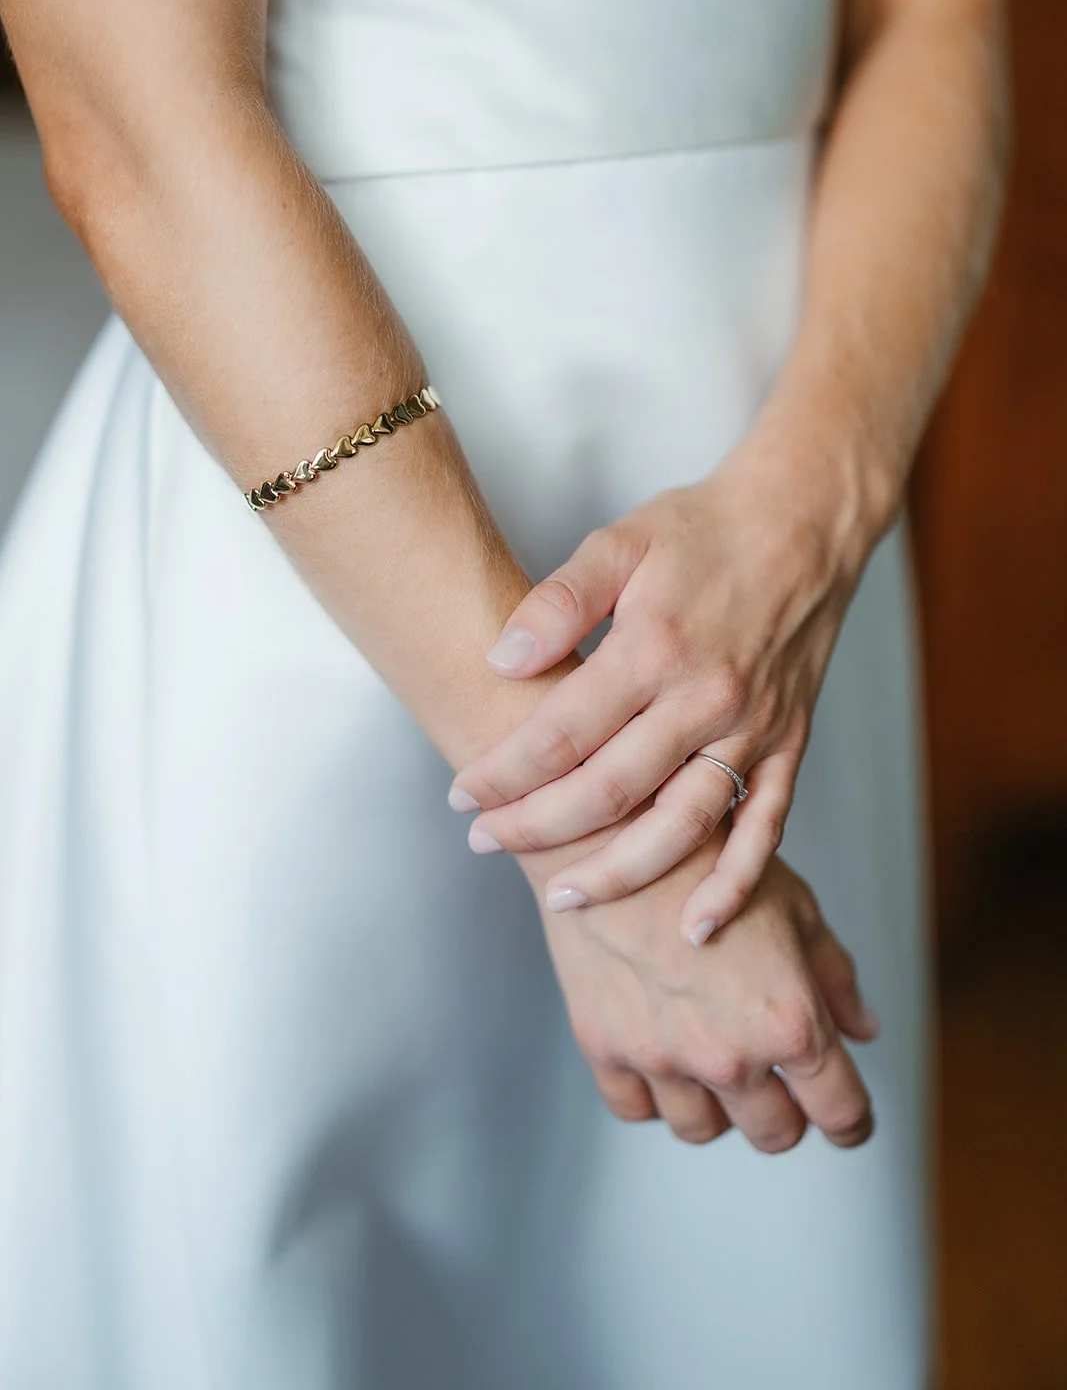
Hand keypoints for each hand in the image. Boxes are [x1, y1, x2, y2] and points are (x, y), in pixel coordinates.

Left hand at [449, 437, 872, 942]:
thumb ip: (559, 602)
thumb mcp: (619, 541)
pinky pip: (763, 829)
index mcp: (656, 647)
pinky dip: (733, 884)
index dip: (504, 773)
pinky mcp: (789, 744)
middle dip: (539, 827)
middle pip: (610, 791)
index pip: (560, 734)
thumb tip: (502, 660)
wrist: (806, 521)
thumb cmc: (703, 528)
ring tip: (565, 896)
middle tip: (486, 844)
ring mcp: (754, 728)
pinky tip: (694, 925)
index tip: (462, 795)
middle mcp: (707, 698)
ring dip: (621, 873)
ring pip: (682, 826)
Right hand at [527, 842, 879, 1151]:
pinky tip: (662, 1051)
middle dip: (786, 1113)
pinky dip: (653, 1091)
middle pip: (775, 1135)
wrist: (615, 832)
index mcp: (790, 1023)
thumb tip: (864, 1030)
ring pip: (703, 1129)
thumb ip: (835, 978)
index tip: (849, 1120)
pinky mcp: (604, 1048)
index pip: (842, 1114)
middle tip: (778, 1081)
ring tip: (712, 1058)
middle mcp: (728, 1056)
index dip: (854, 1123)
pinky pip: (637, 1108)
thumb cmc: (712, 859)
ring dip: (717, 1105)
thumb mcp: (795, 908)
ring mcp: (662, 1059)